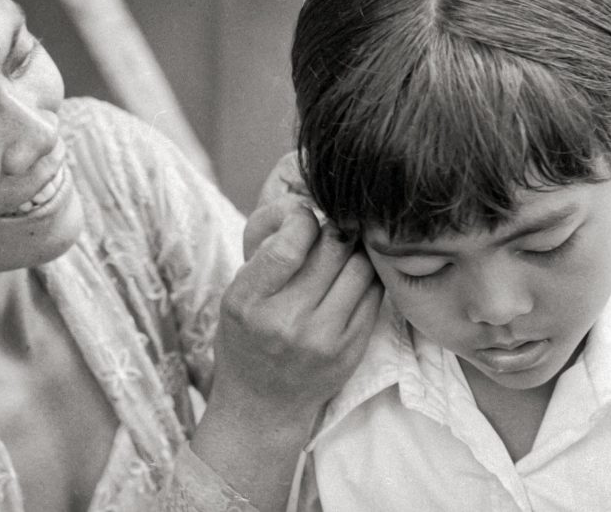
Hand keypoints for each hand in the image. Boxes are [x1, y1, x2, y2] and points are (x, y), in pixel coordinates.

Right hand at [215, 199, 379, 422]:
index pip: (290, 244)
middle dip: (334, 229)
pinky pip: (374, 295)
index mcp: (248, 302)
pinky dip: (367, 277)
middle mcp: (286, 322)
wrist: (261, 405)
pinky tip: (353, 277)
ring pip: (360, 268)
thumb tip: (305, 205)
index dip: (303, 219)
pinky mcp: (351, 350)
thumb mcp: (236, 293)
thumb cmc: (246, 337)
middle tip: (329, 229)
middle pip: (333, 249)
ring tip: (343, 251)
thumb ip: (265, 252)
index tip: (302, 219)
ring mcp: (323, 339)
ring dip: (355, 251)